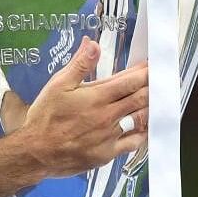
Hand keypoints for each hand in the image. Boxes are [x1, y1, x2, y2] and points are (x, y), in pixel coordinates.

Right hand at [16, 36, 147, 176]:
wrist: (36, 152)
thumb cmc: (45, 117)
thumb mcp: (57, 85)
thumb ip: (78, 64)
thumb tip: (93, 43)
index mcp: (97, 97)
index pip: (130, 81)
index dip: (144, 72)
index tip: (153, 66)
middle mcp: (108, 116)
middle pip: (140, 98)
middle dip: (153, 87)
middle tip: (161, 80)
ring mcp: (110, 136)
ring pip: (140, 119)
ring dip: (151, 107)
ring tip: (158, 100)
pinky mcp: (107, 153)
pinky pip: (133, 143)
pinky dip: (142, 133)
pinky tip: (145, 127)